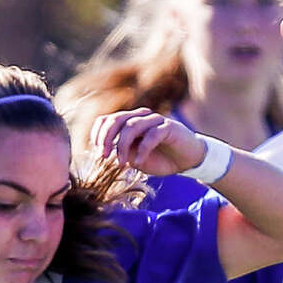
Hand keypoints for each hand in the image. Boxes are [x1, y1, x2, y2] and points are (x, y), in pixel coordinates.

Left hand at [90, 108, 214, 176]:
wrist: (187, 160)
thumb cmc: (160, 159)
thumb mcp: (135, 158)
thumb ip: (122, 153)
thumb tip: (105, 153)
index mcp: (130, 123)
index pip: (108, 120)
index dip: (98, 132)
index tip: (96, 150)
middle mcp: (141, 117)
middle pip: (117, 119)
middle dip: (106, 138)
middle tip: (103, 156)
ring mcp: (155, 120)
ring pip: (131, 126)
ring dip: (122, 146)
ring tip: (121, 164)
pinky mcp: (168, 128)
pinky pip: (151, 135)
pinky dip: (142, 150)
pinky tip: (138, 163)